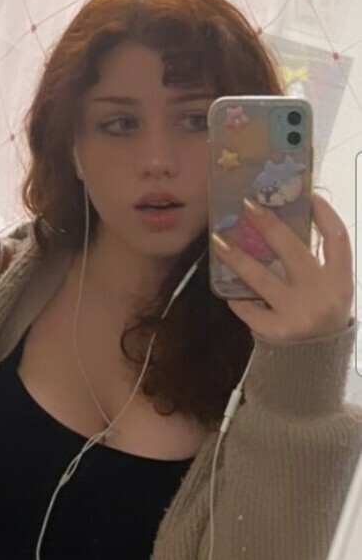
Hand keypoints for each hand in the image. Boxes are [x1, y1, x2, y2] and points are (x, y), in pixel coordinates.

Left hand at [211, 192, 352, 341]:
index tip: (306, 194)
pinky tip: (227, 289)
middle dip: (269, 224)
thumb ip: (318, 263)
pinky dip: (238, 298)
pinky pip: (250, 308)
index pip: (337, 239)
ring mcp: (297, 314)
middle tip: (248, 205)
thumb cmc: (322, 317)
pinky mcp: (276, 332)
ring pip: (262, 278)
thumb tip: (292, 224)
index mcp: (341, 281)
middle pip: (293, 251)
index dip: (323, 214)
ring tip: (218, 240)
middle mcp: (322, 295)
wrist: (317, 366)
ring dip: (238, 257)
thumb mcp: (332, 290)